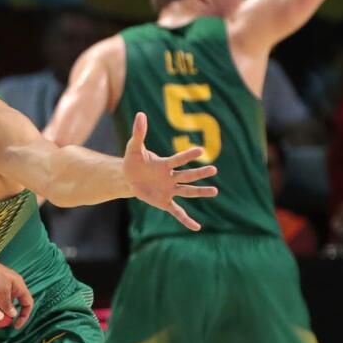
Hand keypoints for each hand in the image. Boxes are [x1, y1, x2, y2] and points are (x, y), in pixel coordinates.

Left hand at [0, 256, 34, 328]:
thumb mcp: (1, 292)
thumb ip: (8, 304)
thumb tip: (13, 314)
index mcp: (19, 285)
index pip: (28, 302)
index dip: (25, 315)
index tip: (16, 325)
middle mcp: (12, 284)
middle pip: (16, 302)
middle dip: (10, 313)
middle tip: (2, 321)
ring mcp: (2, 284)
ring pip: (5, 300)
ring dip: (0, 309)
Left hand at [122, 112, 217, 230]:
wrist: (128, 177)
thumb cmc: (133, 161)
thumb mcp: (133, 148)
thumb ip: (139, 133)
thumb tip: (140, 114)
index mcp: (165, 164)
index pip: (178, 159)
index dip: (187, 155)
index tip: (200, 150)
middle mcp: (171, 177)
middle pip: (187, 175)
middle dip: (199, 173)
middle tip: (213, 170)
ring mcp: (169, 190)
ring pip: (187, 191)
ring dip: (200, 192)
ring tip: (215, 191)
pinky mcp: (164, 201)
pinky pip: (177, 211)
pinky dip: (186, 220)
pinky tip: (197, 227)